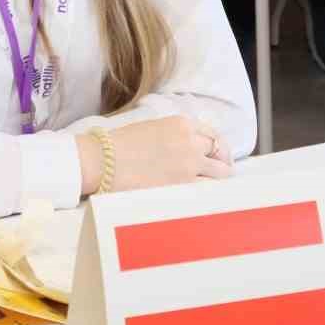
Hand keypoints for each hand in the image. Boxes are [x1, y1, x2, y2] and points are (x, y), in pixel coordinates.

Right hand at [76, 116, 232, 195]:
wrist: (103, 161)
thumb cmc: (119, 146)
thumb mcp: (152, 128)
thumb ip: (175, 135)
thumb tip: (188, 148)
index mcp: (182, 124)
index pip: (213, 135)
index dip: (218, 148)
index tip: (218, 158)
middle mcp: (190, 142)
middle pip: (221, 154)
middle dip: (221, 164)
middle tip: (218, 175)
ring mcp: (189, 164)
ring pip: (221, 174)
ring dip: (217, 181)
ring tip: (211, 190)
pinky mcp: (183, 185)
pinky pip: (208, 191)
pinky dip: (209, 194)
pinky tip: (204, 199)